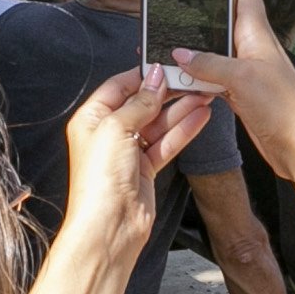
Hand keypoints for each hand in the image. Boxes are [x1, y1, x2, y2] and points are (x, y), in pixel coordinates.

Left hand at [59, 64, 211, 233]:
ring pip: (158, 123)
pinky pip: (167, 142)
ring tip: (203, 94)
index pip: (119, 86)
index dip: (143, 76)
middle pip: (142, 104)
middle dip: (167, 92)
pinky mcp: (145, 169)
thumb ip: (140, 102)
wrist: (109, 226)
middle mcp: (108, 134)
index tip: (166, 67)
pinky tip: (199, 116)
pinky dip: (183, 130)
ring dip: (180, 109)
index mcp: (91, 119)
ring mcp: (128, 152)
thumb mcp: (117, 128)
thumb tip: (154, 79)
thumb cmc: (99, 181)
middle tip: (191, 79)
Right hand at [170, 0, 294, 171]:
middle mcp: (253, 48)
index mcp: (258, 33)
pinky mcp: (241, 94)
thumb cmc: (283, 107)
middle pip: (224, 21)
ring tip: (165, 46)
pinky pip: (214, 78)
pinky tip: (181, 81)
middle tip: (169, 12)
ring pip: (215, 51)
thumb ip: (209, 63)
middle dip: (199, 16)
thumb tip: (179, 54)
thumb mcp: (242, 78)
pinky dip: (198, 78)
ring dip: (194, 52)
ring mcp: (247, 71)